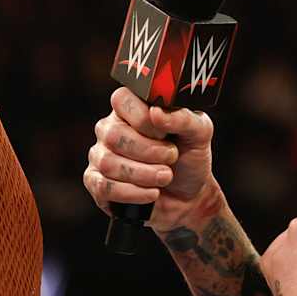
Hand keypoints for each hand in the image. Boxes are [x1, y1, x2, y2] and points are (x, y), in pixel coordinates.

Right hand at [84, 87, 219, 232]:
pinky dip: (132, 193)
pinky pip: (103, 187)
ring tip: (165, 176)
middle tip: (171, 157)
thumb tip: (156, 112)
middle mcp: (111, 128)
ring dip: (144, 174)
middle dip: (149, 151)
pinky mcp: (97, 182)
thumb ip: (183, 118)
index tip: (165, 133)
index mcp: (131, 108)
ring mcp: (101, 155)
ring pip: (109, 163)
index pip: (121, 99)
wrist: (189, 196)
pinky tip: (151, 193)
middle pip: (114, 135)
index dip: (144, 119)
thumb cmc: (190, 158)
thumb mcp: (199, 133)